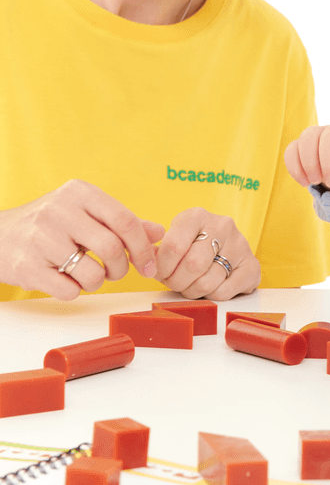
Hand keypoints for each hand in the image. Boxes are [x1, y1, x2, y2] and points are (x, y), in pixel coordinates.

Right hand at [0, 180, 163, 300]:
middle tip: (116, 272)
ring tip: (88, 274)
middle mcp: (60, 211)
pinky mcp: (28, 266)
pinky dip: (75, 291)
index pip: (124, 219)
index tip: (148, 265)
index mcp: (80, 193)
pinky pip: (69, 290)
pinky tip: (66, 279)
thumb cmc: (54, 224)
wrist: (1, 235)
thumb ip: (123, 222)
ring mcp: (42, 239)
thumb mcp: (87, 213)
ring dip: (98, 282)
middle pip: (112, 247)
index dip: (142, 246)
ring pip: (92, 273)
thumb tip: (159, 234)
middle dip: (121, 267)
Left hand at [154, 208, 260, 300]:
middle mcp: (222, 225)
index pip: (174, 246)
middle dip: (177, 282)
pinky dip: (211, 296)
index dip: (162, 267)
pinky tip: (209, 287)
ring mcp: (240, 245)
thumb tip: (145, 262)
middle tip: (174, 283)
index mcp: (197, 216)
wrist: (226, 246)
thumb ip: (156, 249)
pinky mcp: (252, 266)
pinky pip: (224, 292)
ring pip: (207, 282)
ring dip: (192, 291)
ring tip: (190, 285)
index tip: (159, 273)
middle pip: (192, 265)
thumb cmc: (192, 243)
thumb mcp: (174, 236)